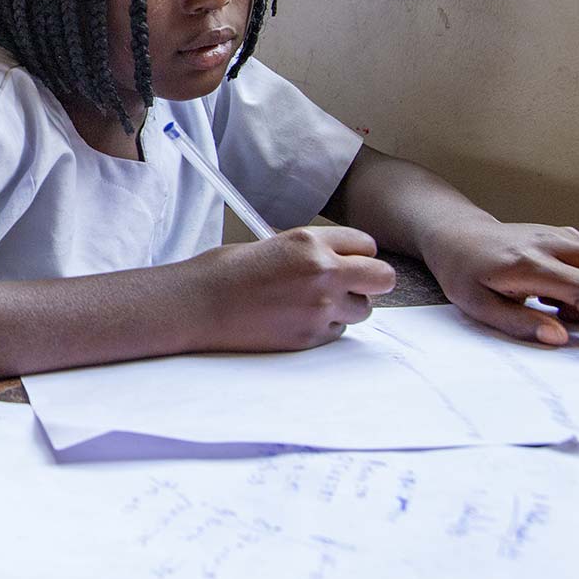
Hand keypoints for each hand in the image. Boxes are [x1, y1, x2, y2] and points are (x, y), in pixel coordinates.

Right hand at [190, 226, 397, 350]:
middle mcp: (323, 272)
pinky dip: (324, 327)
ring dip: (346, 306)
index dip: (358, 253)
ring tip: (312, 303)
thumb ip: (310, 250)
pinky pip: (337, 331)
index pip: (366, 244)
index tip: (349, 259)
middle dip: (370, 280)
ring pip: (362, 309)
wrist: (196, 306)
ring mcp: (320, 307)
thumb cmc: (222, 273)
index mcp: (309, 242)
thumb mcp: (271, 244)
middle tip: (350, 284)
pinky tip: (295, 319)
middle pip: (382, 277)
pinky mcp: (311, 336)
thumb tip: (335, 259)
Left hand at [423, 221, 578, 347]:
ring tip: (571, 314)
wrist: (456, 233)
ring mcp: (564, 236)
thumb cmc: (464, 271)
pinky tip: (564, 300)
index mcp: (530, 263)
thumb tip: (559, 338)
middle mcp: (554, 243)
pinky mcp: (569, 237)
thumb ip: (519, 324)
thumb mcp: (477, 305)